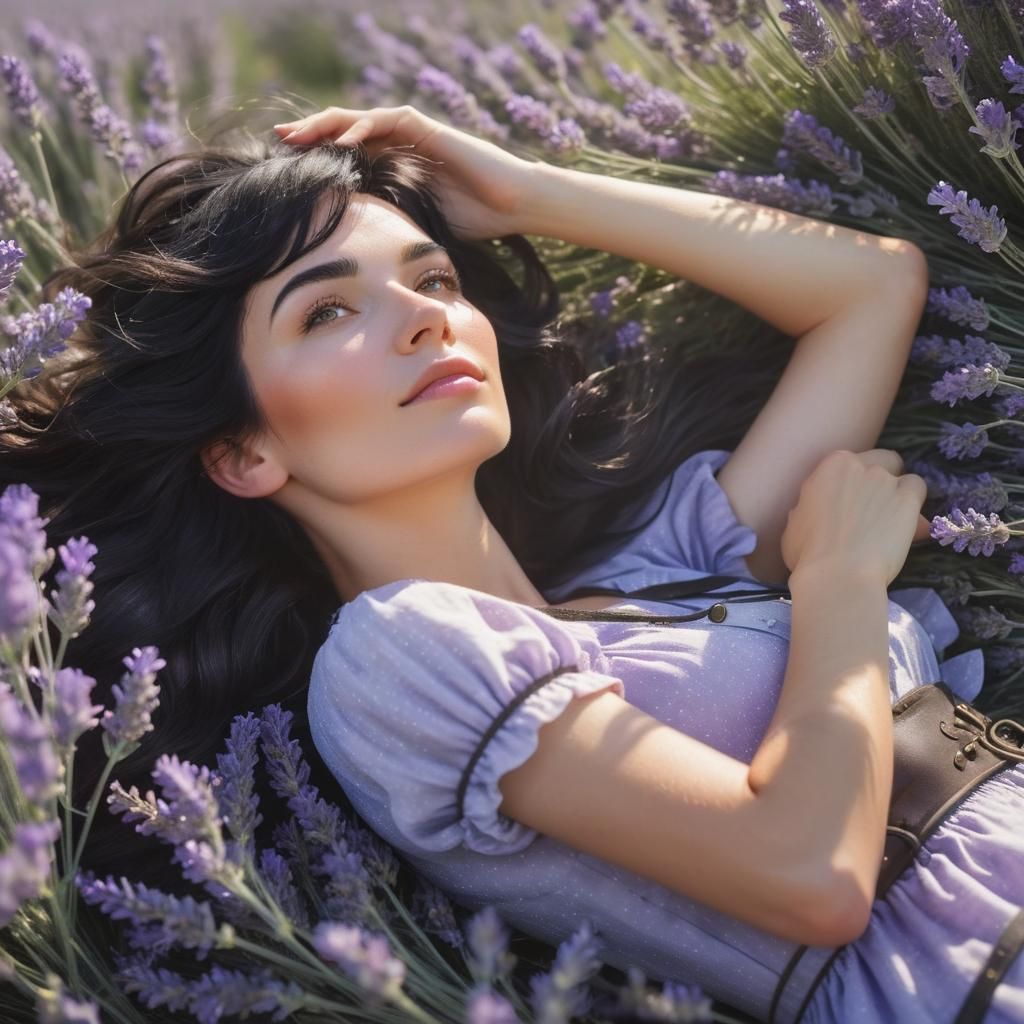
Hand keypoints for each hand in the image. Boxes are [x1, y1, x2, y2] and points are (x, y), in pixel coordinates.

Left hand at [273, 105, 541, 241]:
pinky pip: (389, 119)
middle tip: (279, 143)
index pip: (345, 154)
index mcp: (393, 165)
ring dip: (328, 125)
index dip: (316, 159)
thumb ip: (391, 226)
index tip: (286, 170)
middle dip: (311, 135)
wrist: (512, 206)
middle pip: (344, 131)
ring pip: (359, 118)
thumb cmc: (475, 222)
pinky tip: (345, 141)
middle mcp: (398, 144)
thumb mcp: (419, 226)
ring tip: (300, 136)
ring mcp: (413, 133)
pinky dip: (366, 127)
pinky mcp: (428, 128)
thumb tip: (359, 261)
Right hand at [781, 449, 930, 586]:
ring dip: (898, 494)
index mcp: (829, 466)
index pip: (850, 462)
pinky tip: (909, 523)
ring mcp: (884, 480)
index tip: (851, 501)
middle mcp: (858, 465)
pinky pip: (917, 489)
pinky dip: (915, 503)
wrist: (837, 575)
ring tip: (892, 520)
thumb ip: (811, 505)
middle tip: (873, 506)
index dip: (854, 482)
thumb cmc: (806, 553)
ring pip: (903, 477)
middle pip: (881, 461)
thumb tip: (819, 507)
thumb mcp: (796, 522)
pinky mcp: (906, 499)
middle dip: (881, 478)